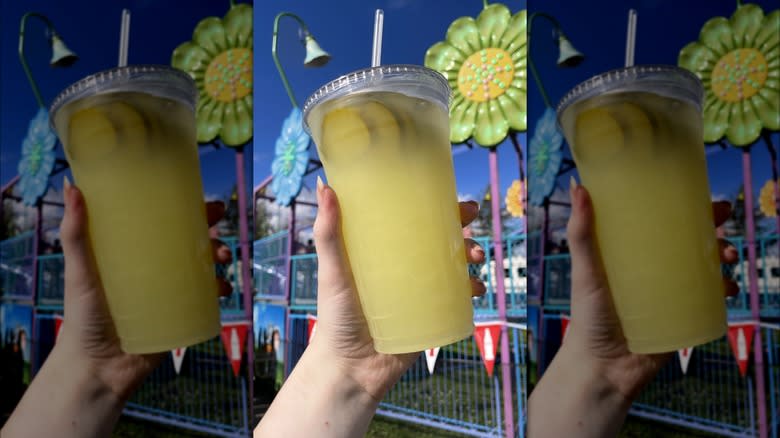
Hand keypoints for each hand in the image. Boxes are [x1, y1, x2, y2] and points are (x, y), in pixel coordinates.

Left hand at [56, 179, 231, 400]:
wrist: (98, 367)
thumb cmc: (83, 316)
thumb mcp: (80, 272)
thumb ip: (76, 235)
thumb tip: (71, 187)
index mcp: (133, 253)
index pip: (163, 224)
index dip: (187, 211)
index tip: (206, 202)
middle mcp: (154, 268)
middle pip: (189, 242)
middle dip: (210, 233)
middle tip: (219, 230)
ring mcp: (170, 291)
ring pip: (203, 267)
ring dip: (218, 258)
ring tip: (222, 259)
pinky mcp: (180, 313)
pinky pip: (206, 298)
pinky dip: (219, 290)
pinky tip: (222, 290)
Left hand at [255, 180, 485, 436]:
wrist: (350, 368)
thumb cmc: (335, 317)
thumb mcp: (333, 271)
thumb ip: (328, 234)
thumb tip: (325, 186)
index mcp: (383, 252)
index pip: (413, 222)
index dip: (437, 209)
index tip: (455, 200)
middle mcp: (405, 268)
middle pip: (440, 241)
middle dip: (462, 231)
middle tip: (471, 227)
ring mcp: (420, 291)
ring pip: (454, 267)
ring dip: (471, 257)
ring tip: (475, 258)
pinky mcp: (431, 315)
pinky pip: (457, 299)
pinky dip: (471, 290)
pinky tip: (476, 289)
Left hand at [563, 182, 737, 401]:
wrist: (604, 367)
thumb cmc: (588, 316)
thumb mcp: (585, 271)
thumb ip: (582, 234)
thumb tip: (577, 187)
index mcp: (628, 253)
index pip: (659, 223)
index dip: (682, 208)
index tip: (703, 196)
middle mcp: (651, 269)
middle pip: (688, 241)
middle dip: (711, 228)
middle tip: (723, 220)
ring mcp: (669, 292)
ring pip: (704, 266)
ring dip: (722, 256)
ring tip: (726, 256)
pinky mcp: (682, 315)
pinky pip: (709, 298)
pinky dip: (723, 290)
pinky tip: (728, 289)